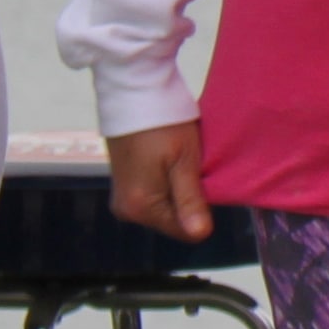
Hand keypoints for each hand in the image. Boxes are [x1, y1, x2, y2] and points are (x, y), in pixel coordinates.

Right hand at [105, 121, 213, 241]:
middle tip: (194, 166)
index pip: (185, 231)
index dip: (203, 209)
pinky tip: (172, 159)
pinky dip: (169, 181)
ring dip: (180, 187)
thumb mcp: (184, 162)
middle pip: (174, 219)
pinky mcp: (124, 184)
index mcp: (140, 209)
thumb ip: (191, 200)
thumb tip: (201, 235)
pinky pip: (155, 194)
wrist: (133, 93)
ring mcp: (123, 197)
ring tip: (182, 160)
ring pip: (167, 205)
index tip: (204, 179)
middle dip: (190, 198)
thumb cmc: (163, 125)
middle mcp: (126, 210)